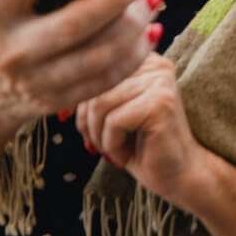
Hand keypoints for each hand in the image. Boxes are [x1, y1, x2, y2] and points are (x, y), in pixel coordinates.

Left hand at [76, 53, 205, 207]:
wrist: (178, 175)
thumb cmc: (142, 146)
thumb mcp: (114, 112)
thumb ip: (97, 91)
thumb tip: (57, 87)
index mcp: (144, 59)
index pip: (95, 71)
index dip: (82, 103)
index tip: (89, 130)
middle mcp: (155, 64)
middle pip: (95, 86)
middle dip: (88, 122)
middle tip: (101, 146)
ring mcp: (161, 81)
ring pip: (100, 103)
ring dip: (99, 136)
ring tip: (116, 149)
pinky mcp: (161, 103)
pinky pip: (114, 121)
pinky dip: (111, 145)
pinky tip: (127, 155)